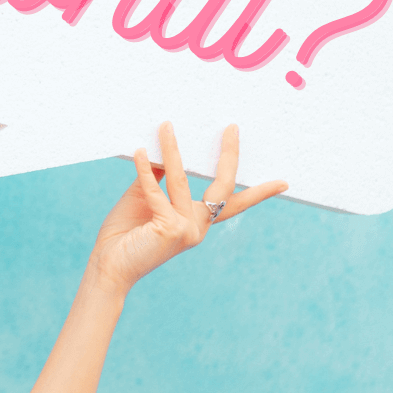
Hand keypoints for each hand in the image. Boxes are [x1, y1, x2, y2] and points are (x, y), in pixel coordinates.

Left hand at [86, 121, 287, 295]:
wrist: (109, 266)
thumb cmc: (125, 235)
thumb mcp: (145, 200)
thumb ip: (157, 178)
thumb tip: (164, 148)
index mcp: (196, 222)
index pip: (232, 205)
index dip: (258, 193)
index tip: (283, 183)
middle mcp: (197, 228)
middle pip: (222, 188)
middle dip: (228, 156)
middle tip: (232, 129)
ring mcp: (186, 230)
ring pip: (181, 181)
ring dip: (172, 150)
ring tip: (166, 126)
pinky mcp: (168, 229)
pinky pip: (156, 190)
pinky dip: (145, 169)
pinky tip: (140, 151)